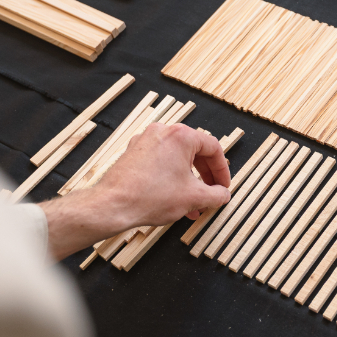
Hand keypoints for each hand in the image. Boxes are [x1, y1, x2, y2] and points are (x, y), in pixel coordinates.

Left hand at [102, 123, 231, 223]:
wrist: (113, 205)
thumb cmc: (150, 197)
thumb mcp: (194, 198)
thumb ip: (216, 195)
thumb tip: (223, 195)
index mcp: (181, 136)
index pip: (213, 148)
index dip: (222, 170)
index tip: (223, 186)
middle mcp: (162, 132)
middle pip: (194, 152)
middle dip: (205, 177)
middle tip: (211, 193)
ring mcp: (145, 140)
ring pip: (176, 158)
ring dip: (188, 180)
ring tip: (192, 204)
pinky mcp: (133, 152)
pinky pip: (160, 162)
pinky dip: (171, 177)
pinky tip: (173, 198)